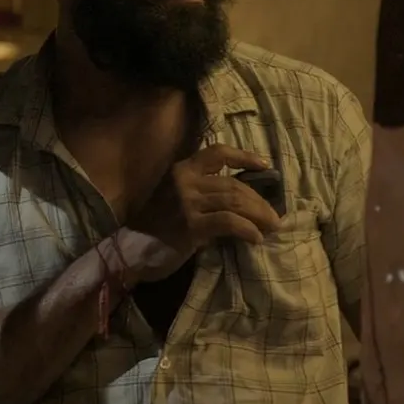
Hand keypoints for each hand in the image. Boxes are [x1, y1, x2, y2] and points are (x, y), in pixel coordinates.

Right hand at [133, 144, 280, 273]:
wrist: (129, 250)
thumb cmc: (154, 227)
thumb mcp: (176, 200)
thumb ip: (202, 194)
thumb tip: (241, 201)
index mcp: (182, 169)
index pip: (218, 153)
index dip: (244, 157)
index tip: (264, 166)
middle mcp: (185, 181)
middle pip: (234, 184)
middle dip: (259, 201)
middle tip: (274, 216)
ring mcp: (187, 202)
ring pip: (235, 202)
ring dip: (259, 215)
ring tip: (272, 227)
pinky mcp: (191, 225)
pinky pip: (229, 223)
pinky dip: (247, 230)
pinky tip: (256, 238)